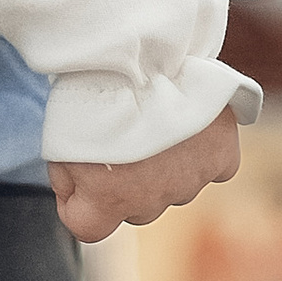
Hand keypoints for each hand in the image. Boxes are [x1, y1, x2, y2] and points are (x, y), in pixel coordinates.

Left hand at [51, 109, 243, 243]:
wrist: (143, 53)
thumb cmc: (94, 91)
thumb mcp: (58, 138)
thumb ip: (70, 177)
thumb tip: (81, 192)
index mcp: (111, 199)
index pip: (87, 227)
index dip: (74, 199)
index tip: (72, 169)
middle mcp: (154, 201)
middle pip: (134, 207)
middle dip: (123, 182)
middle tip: (116, 135)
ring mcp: (193, 180)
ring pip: (174, 187)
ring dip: (163, 165)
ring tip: (151, 120)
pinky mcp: (223, 157)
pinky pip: (212, 167)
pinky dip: (202, 151)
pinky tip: (188, 124)